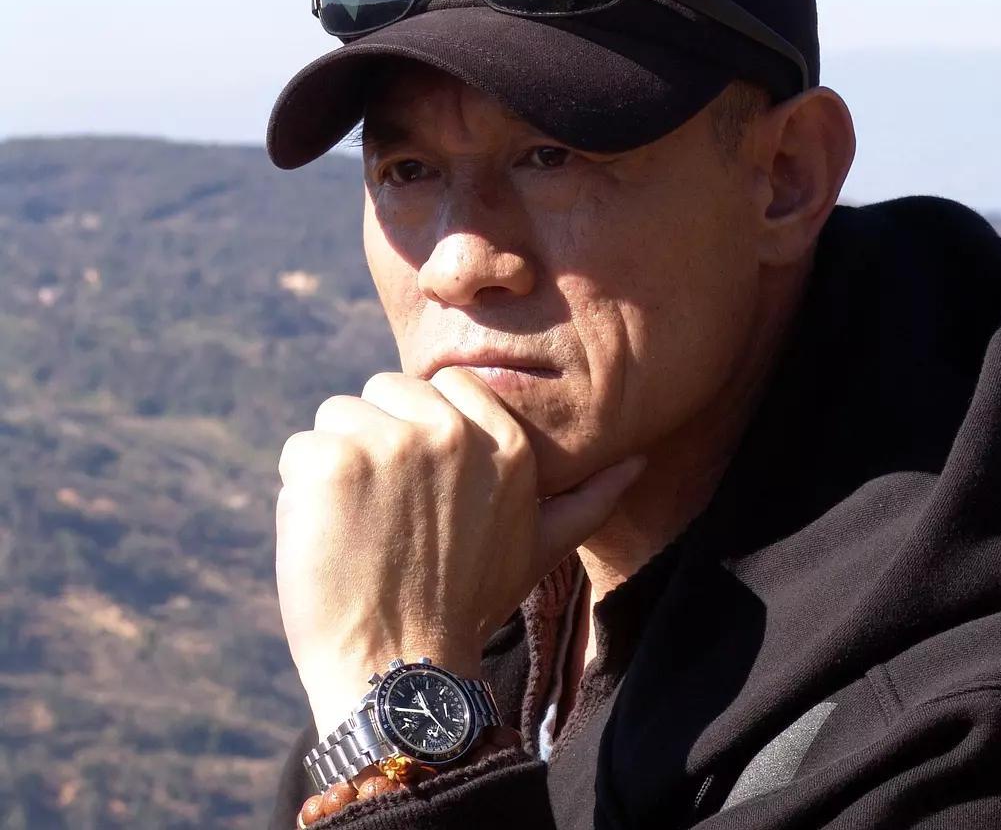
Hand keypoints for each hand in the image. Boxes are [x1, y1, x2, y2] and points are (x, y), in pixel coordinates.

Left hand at [276, 368, 644, 737]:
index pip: (440, 385)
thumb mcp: (542, 545)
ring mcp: (391, 443)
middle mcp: (451, 429)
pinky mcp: (333, 463)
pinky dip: (302, 493)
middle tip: (391, 516)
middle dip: (377, 445)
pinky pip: (299, 450)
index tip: (423, 491)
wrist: (401, 675)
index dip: (420, 433)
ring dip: (338, 469)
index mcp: (503, 439)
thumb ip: (592, 497)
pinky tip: (331, 538)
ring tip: (363, 530)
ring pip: (336, 419)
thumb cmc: (468, 604)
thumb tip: (642, 460)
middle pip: (381, 395)